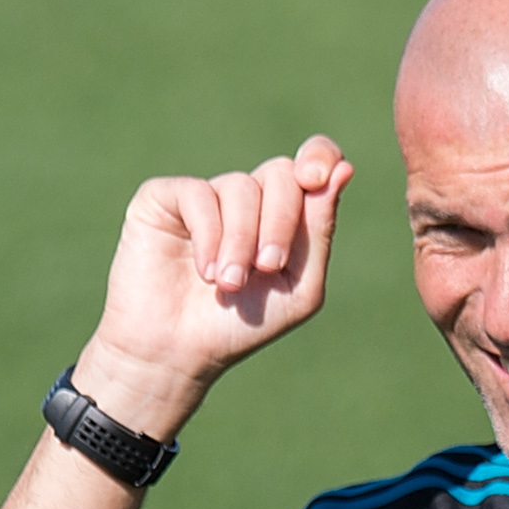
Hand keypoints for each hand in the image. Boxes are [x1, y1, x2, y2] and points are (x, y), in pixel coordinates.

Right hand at [70, 134, 353, 441]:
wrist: (177, 351)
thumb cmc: (243, 324)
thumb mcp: (299, 287)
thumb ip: (320, 231)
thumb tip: (344, 169)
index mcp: (285, 215)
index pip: (314, 162)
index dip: (320, 157)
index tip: (316, 180)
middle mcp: (247, 198)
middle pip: (281, 173)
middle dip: (280, 221)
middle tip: (268, 267)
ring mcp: (206, 195)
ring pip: (241, 187)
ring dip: (241, 240)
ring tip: (228, 284)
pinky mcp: (164, 197)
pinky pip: (198, 193)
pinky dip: (208, 234)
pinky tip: (204, 271)